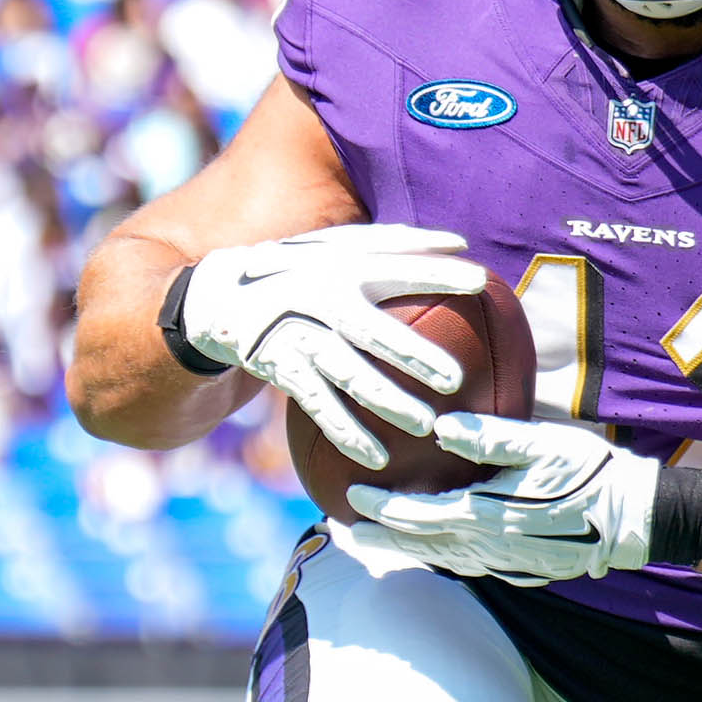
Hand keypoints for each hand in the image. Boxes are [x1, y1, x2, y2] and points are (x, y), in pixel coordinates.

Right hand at [169, 225, 486, 461]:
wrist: (221, 298)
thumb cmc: (301, 270)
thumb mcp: (335, 247)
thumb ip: (391, 243)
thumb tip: (459, 243)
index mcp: (341, 267)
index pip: (395, 267)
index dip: (436, 272)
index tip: (480, 282)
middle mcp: (319, 300)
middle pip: (372, 331)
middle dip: (413, 355)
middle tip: (455, 380)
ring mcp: (298, 337)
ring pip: (347, 375)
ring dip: (385, 402)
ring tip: (424, 426)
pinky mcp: (280, 368)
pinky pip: (319, 406)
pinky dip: (347, 433)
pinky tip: (377, 457)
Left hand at [360, 411, 669, 583]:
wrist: (635, 518)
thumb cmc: (592, 473)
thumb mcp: (544, 444)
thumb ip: (493, 437)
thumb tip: (442, 427)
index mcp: (488, 515)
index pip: (420, 516)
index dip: (383, 510)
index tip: (351, 500)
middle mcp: (491, 547)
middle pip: (422, 546)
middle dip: (381, 539)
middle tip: (344, 535)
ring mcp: (507, 563)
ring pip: (444, 561)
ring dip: (408, 552)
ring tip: (377, 545)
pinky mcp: (524, 570)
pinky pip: (471, 568)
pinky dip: (443, 560)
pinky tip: (434, 552)